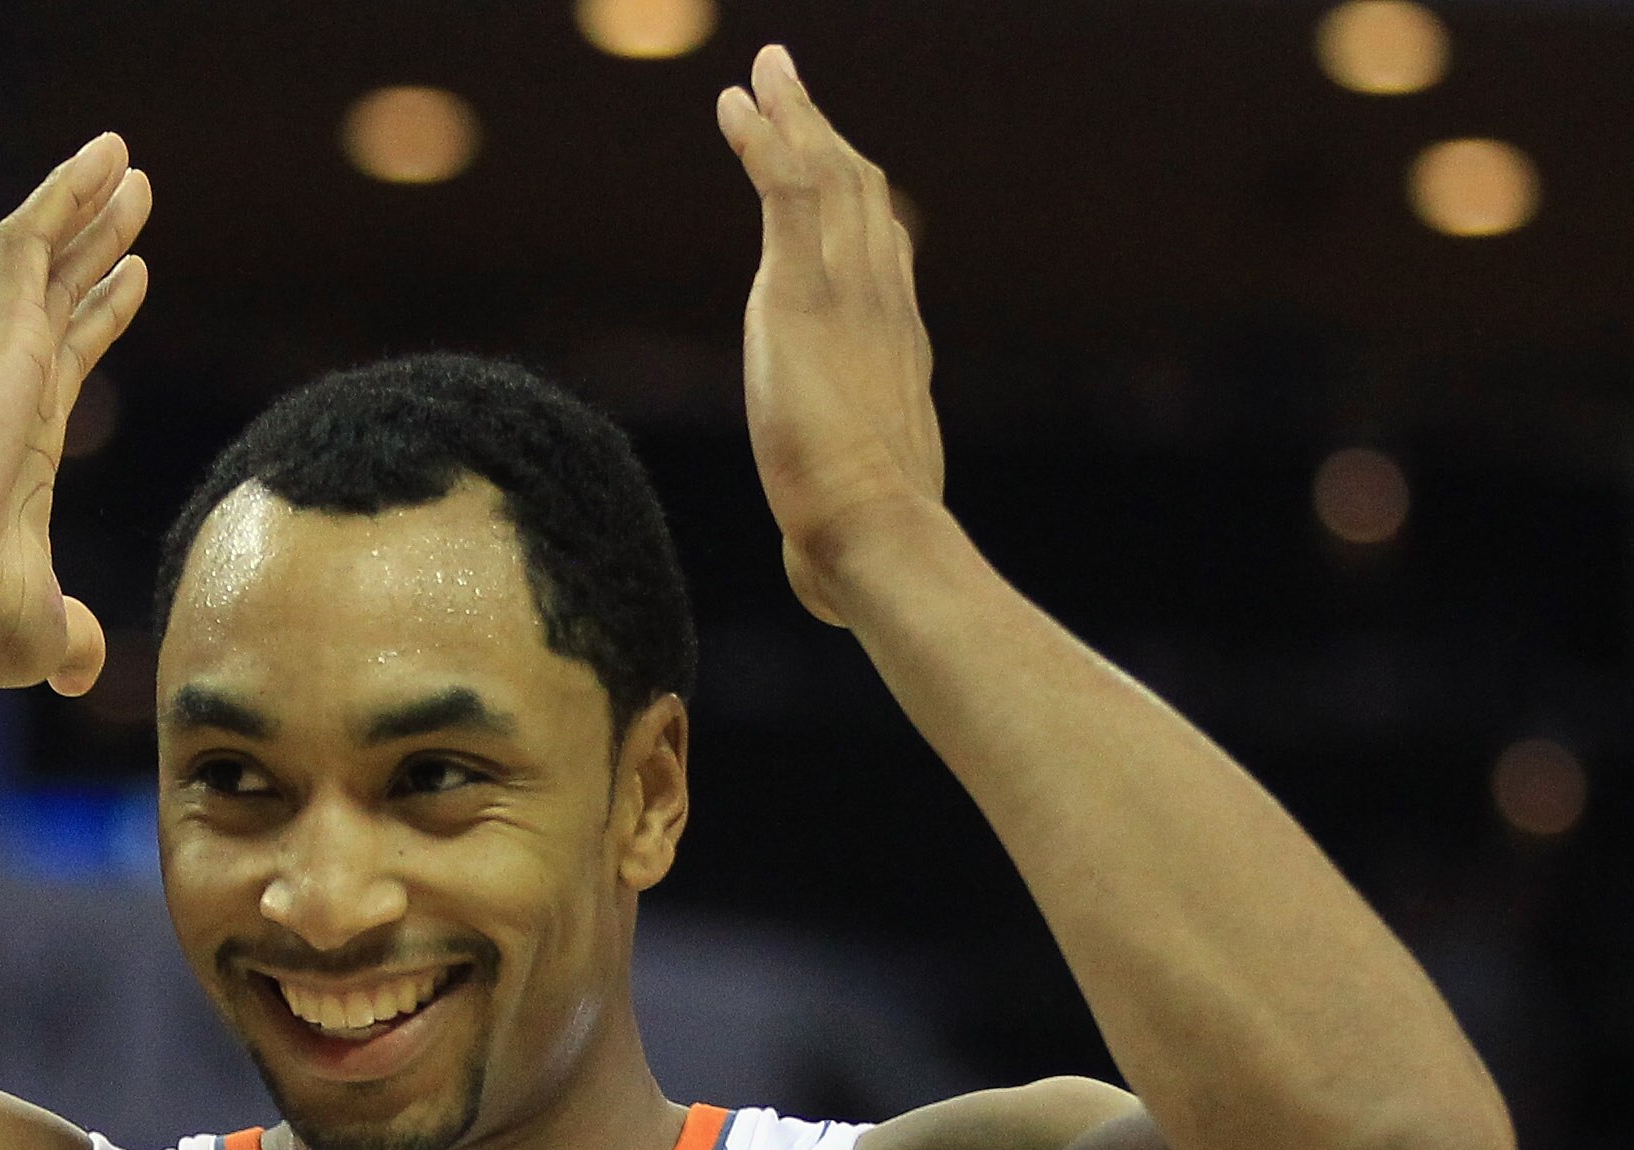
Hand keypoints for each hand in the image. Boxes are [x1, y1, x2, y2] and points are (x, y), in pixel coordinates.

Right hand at [0, 135, 150, 694]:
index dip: (100, 315)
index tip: (131, 275)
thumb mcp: (44, 632)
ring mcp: (3, 360)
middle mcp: (13, 391)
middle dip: (98, 245)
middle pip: (63, 295)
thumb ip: (71, 639)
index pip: (70, 360)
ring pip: (46, 255)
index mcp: (26, 444)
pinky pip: (29, 244)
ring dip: (86, 204)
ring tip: (123, 155)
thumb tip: (86, 671)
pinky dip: (62, 198)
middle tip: (132, 198)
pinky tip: (99, 160)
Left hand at [717, 48, 945, 626]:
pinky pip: (783, 191)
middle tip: (793, 90)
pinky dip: (762, 139)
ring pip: (825, 177)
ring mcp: (848, 293)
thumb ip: (829, 536)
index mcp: (896, 352)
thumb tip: (819, 592)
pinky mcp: (802, 291)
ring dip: (793, 117)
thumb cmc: (866, 552)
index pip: (884, 260)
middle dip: (827, 136)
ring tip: (762, 72)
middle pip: (859, 198)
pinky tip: (736, 103)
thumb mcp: (847, 530)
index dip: (861, 210)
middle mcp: (882, 306)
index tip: (844, 174)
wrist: (875, 531)